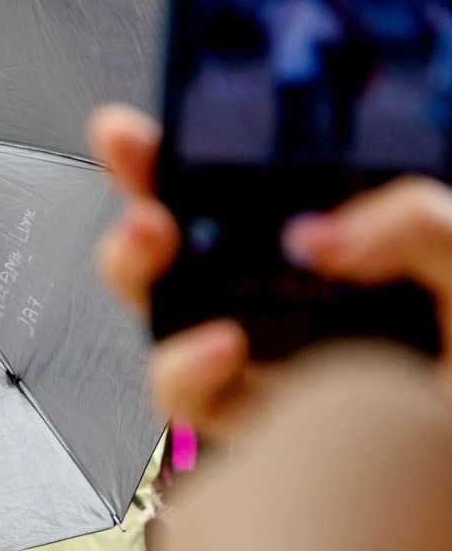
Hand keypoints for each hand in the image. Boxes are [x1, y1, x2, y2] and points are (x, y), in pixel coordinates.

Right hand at [91, 104, 451, 431]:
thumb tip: (315, 235)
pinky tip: (220, 347)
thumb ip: (415, 220)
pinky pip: (190, 399)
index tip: (135, 129)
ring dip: (135, 270)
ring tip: (154, 240)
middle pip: (180, 233)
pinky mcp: (256, 421)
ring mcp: (263, 356)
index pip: (244, 178)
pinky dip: (187, 369)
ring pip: (161, 311)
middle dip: (136, 198)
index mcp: (336, 235)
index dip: (180, 148)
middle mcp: (286, 291)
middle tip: (145, 186)